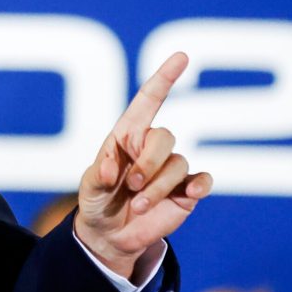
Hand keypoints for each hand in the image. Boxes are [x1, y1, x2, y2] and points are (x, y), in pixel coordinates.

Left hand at [74, 52, 213, 281]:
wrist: (110, 234)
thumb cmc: (97, 202)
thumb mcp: (88, 188)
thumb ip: (97, 176)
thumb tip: (110, 169)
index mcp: (127, 136)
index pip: (148, 101)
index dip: (164, 78)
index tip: (181, 56)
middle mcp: (152, 147)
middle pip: (165, 137)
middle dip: (148, 162)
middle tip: (132, 185)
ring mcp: (171, 169)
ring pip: (179, 164)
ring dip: (158, 186)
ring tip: (138, 204)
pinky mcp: (186, 191)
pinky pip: (202, 180)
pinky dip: (199, 186)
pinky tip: (188, 195)